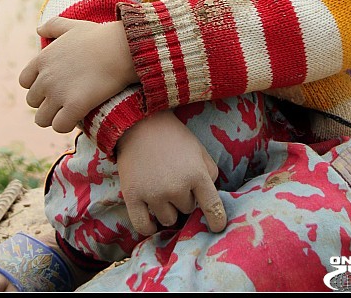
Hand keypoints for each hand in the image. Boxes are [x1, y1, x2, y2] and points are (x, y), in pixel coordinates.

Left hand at [19, 17, 137, 132]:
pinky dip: (66, 125)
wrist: (122, 48)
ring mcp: (58, 94)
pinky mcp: (74, 107)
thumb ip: (53, 25)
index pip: (25, 82)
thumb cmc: (101, 37)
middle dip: (47, 103)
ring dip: (54, 118)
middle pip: (33, 102)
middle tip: (66, 100)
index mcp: (42, 59)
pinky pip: (59, 126)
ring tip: (70, 113)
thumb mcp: (73, 26)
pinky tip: (79, 117)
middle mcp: (45, 78)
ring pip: (42, 119)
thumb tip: (38, 30)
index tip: (54, 86)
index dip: (38, 86)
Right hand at [117, 111, 226, 234]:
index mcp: (197, 174)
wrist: (140, 123)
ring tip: (162, 190)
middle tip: (175, 180)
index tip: (217, 228)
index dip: (217, 220)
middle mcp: (177, 187)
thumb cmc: (173, 136)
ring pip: (168, 219)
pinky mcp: (133, 197)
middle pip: (187, 210)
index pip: (213, 207)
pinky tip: (152, 222)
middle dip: (184, 199)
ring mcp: (154, 194)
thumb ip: (210, 172)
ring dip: (167, 209)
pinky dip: (149, 228)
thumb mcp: (199, 149)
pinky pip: (143, 226)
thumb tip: (210, 197)